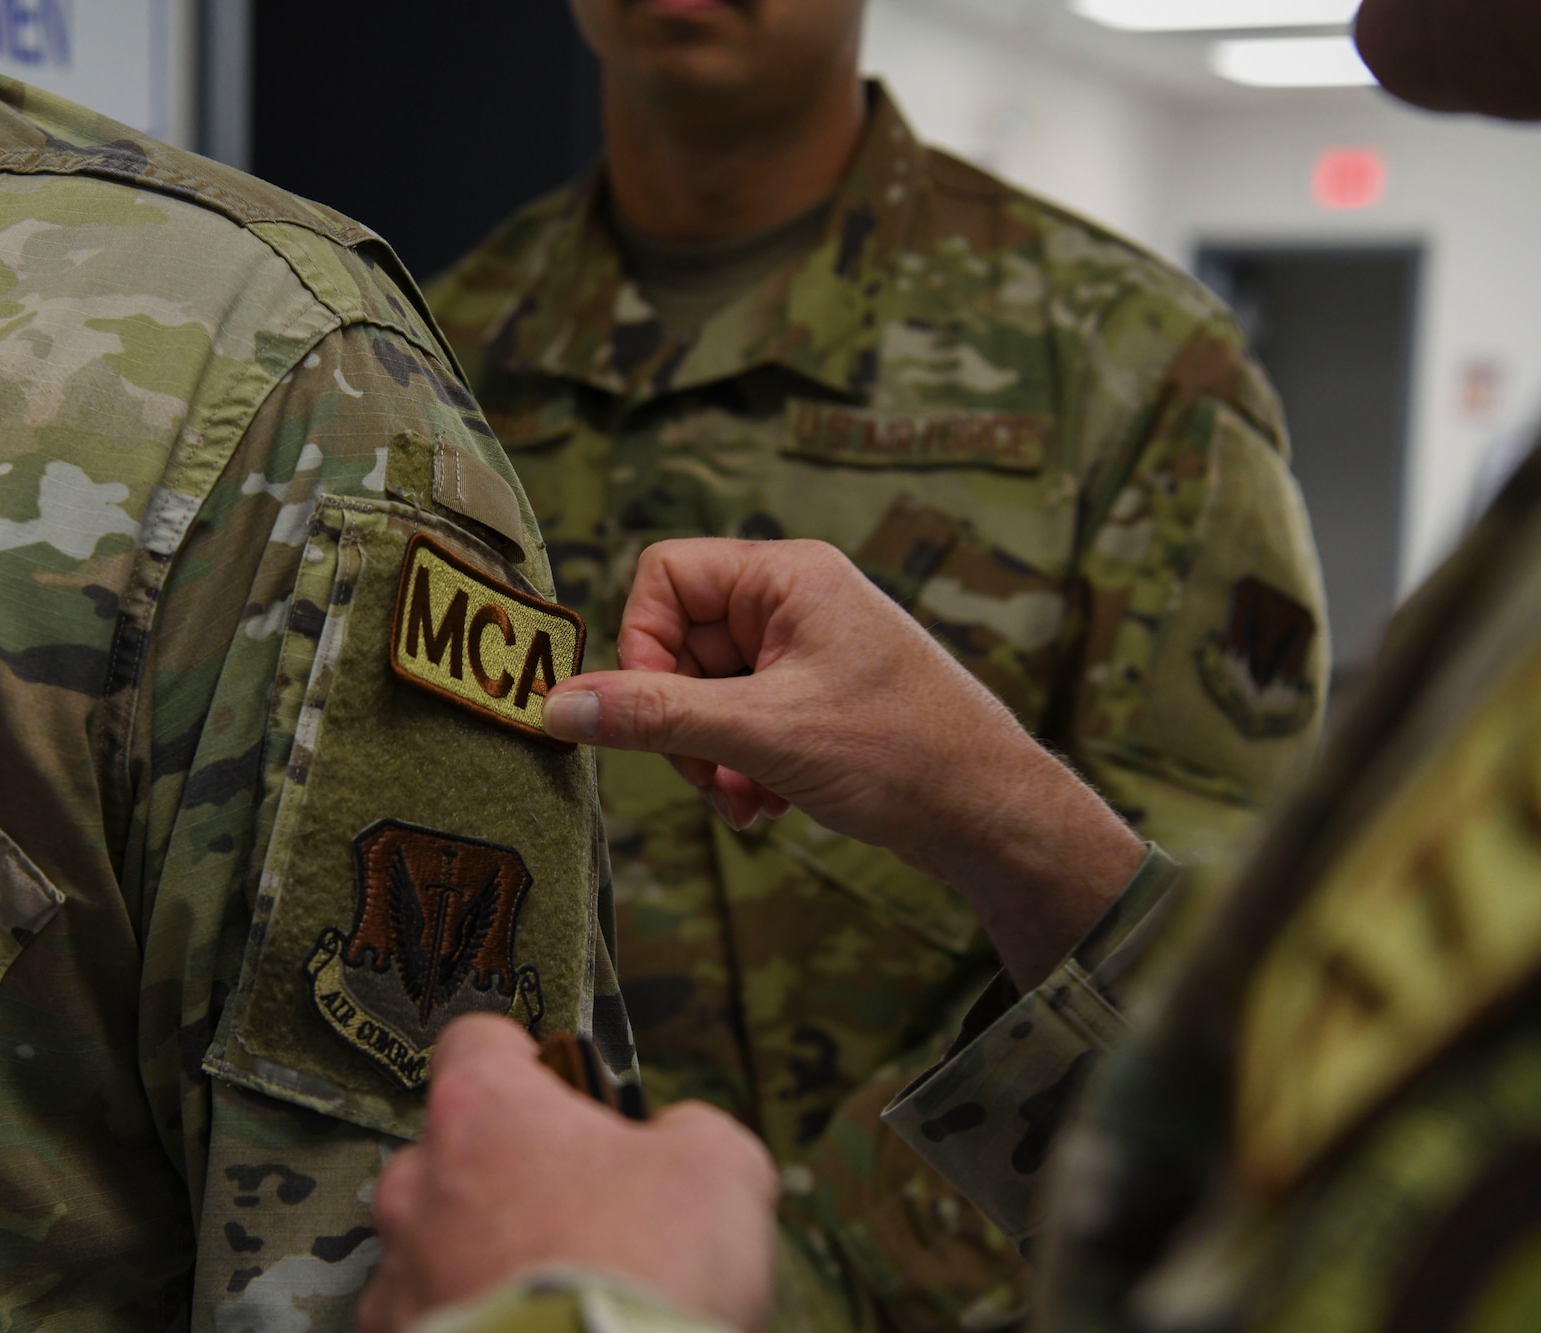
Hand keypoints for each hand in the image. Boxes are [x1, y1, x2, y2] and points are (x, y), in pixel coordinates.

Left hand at [359, 1015, 778, 1332]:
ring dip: (481, 1252)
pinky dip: (468, 1319)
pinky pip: (427, 1316)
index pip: (476, 1041)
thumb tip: (677, 1138)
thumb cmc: (647, 1268)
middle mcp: (419, 1181)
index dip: (528, 1061)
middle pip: (452, 1148)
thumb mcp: (719, 1169)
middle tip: (580, 1213)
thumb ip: (690, 1130)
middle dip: (508, 1171)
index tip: (566, 1092)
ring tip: (555, 1290)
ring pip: (434, 1239)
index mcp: (482, 1108)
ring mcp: (399, 1272)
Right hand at [540, 539, 1142, 987]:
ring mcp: (808, 651)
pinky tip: (768, 806)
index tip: (659, 714)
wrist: (994, 816)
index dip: (644, 647)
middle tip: (711, 775)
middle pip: (681, 643)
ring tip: (746, 800)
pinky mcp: (818, 699)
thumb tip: (556, 704)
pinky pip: (743, 720)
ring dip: (711, 756)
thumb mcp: (761, 734)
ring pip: (708, 692)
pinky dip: (742, 766)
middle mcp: (796, 601)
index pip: (664, 578)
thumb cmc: (899, 754)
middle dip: (684, 722)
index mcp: (787, 577)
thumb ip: (654, 717)